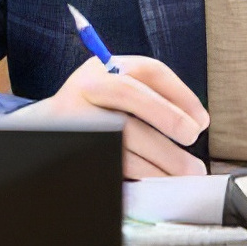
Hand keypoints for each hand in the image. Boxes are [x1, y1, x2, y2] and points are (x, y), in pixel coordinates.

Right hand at [27, 55, 209, 178]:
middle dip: (170, 120)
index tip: (202, 122)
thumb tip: (197, 121)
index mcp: (105, 68)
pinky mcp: (78, 146)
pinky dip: (142, 172)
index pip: (149, 71)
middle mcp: (88, 87)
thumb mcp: (116, 91)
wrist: (44, 130)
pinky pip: (114, 161)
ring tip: (187, 171)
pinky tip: (159, 177)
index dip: (181, 95)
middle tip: (194, 140)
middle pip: (132, 98)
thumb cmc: (95, 112)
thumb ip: (151, 96)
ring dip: (163, 158)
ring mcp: (78, 117)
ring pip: (125, 135)